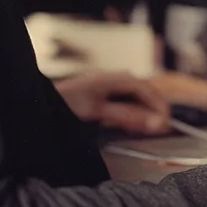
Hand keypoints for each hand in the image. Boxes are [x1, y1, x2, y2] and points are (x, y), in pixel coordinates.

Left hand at [55, 71, 169, 134]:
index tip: (168, 123)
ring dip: (138, 114)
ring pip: (131, 99)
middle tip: (158, 129)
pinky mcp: (98, 96)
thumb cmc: (66, 104)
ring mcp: (105, 86)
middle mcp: (112, 78)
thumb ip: (128, 116)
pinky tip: (121, 124)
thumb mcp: (99, 111)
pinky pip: (120, 103)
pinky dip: (126, 114)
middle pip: (141, 94)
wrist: (38, 104)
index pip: (147, 89)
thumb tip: (156, 121)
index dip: (159, 106)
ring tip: (142, 129)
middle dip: (150, 111)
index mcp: (115, 78)